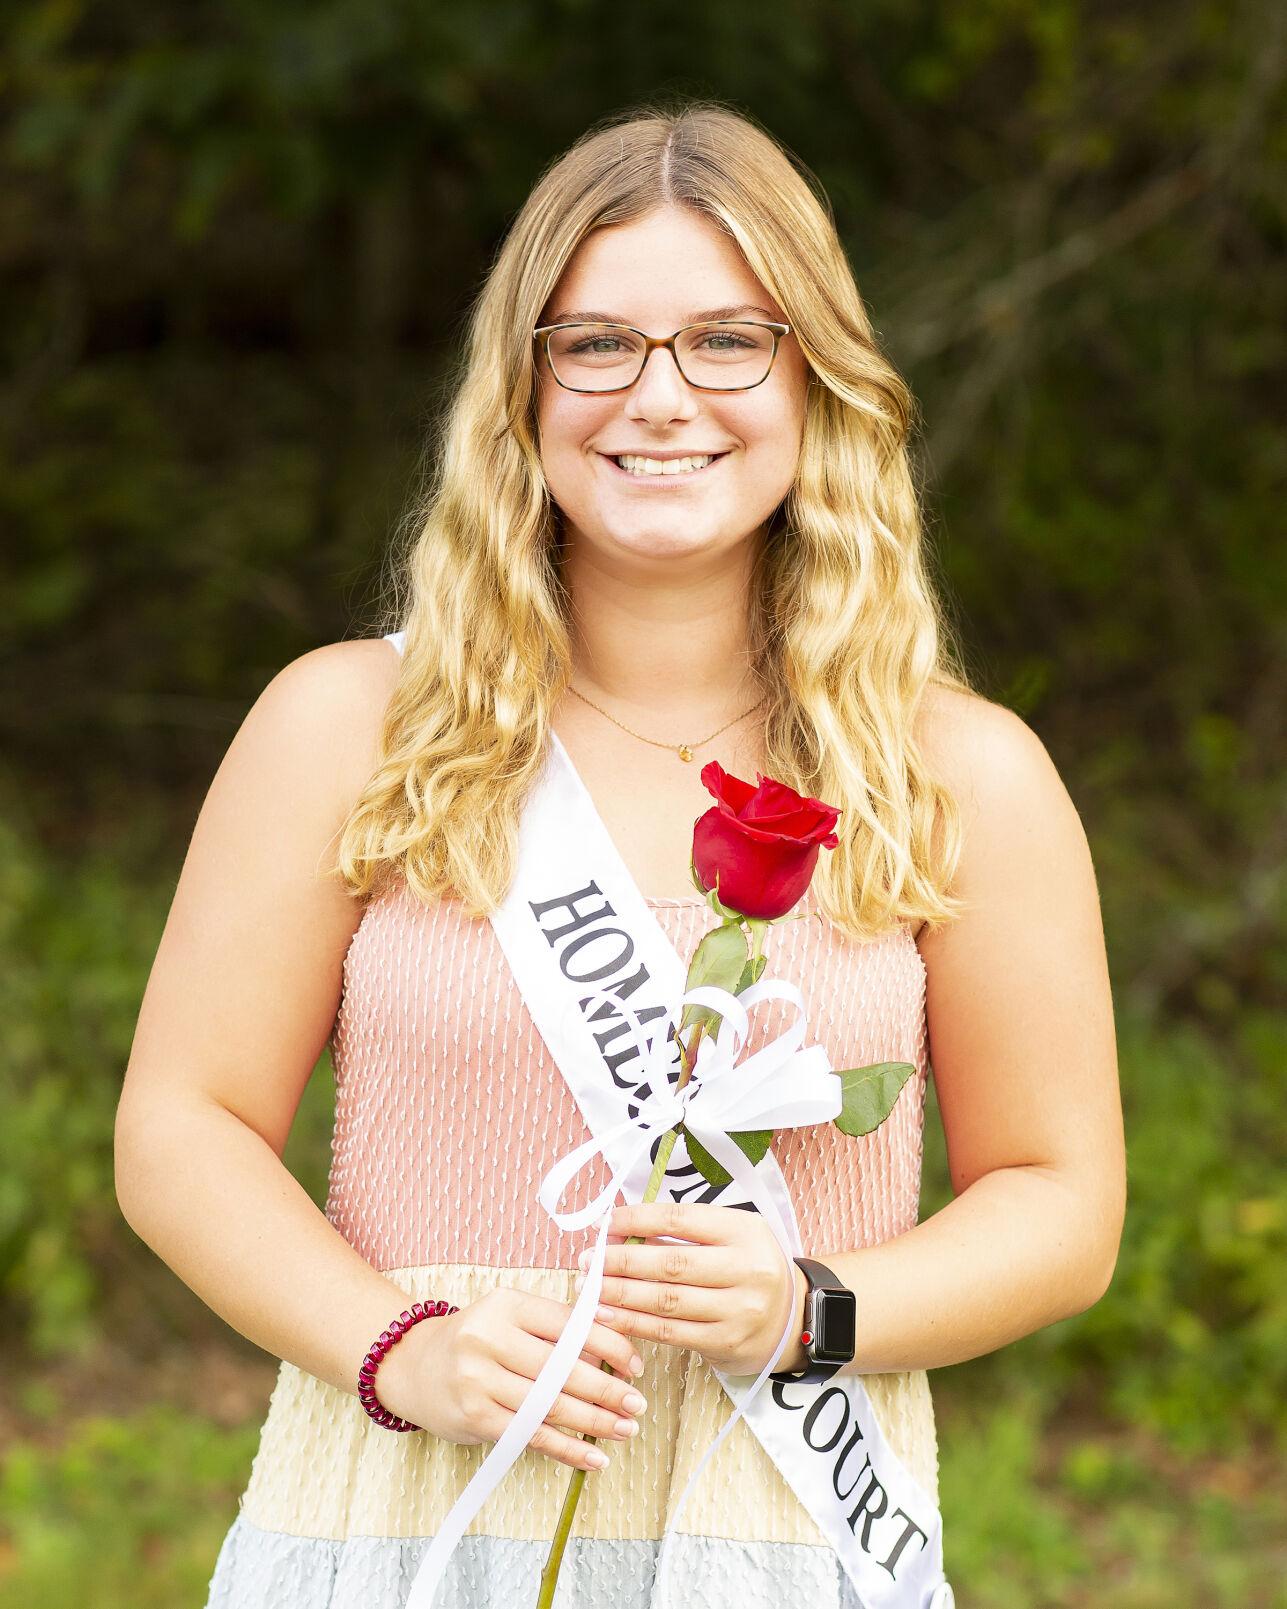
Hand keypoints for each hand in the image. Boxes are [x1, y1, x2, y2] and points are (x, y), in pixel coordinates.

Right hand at [374, 1285, 649, 1473]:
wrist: (414, 1366)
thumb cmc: (476, 1339)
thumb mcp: (509, 1316)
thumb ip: (555, 1325)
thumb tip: (618, 1338)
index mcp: (506, 1304)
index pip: (569, 1324)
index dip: (609, 1345)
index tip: (634, 1364)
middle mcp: (489, 1338)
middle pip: (562, 1368)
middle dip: (607, 1389)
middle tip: (637, 1403)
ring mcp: (478, 1379)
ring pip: (550, 1405)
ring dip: (595, 1422)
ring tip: (625, 1429)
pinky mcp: (475, 1417)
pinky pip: (531, 1435)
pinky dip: (567, 1449)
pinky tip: (593, 1457)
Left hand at [574, 1201, 807, 1376]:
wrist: (793, 1318)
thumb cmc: (748, 1268)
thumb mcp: (731, 1236)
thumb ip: (684, 1232)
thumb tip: (621, 1231)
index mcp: (744, 1230)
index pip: (681, 1219)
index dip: (638, 1219)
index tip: (605, 1224)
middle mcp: (745, 1269)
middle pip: (670, 1263)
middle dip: (621, 1262)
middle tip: (588, 1261)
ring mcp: (738, 1310)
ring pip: (666, 1301)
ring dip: (621, 1295)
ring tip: (590, 1289)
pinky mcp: (726, 1343)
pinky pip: (670, 1332)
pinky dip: (634, 1324)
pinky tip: (609, 1316)